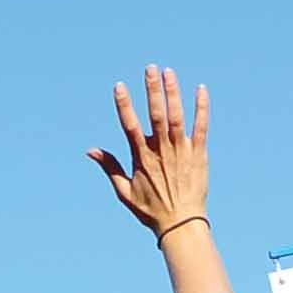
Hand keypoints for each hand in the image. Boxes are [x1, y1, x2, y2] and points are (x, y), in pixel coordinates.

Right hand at [85, 64, 212, 236]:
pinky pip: (201, 127)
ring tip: (169, 72)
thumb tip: (91, 150)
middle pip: (156, 115)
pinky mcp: (198, 154)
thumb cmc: (151, 210)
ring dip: (173, 93)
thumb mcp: (124, 192)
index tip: (119, 86)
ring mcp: (181, 151)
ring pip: (177, 117)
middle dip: (152, 90)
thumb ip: (109, 168)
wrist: (181, 224)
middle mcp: (161, 151)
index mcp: (142, 158)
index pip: (130, 126)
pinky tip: (200, 90)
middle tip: (150, 68)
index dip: (124, 105)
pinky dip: (201, 108)